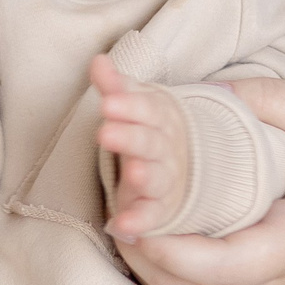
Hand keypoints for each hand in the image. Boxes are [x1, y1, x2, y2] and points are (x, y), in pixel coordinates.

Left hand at [93, 58, 191, 240]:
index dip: (130, 105)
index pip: (151, 109)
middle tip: (106, 131)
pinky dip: (140, 220)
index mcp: (165, 118)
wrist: (187, 167)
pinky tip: (121, 224)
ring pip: (157, 177)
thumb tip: (97, 60)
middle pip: (153, 142)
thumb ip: (116, 86)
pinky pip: (152, 215)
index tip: (108, 101)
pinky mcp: (162, 208)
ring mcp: (168, 179)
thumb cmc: (152, 130)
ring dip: (145, 175)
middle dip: (131, 137)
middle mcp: (170, 149)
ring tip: (131, 173)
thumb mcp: (135, 105)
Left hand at [118, 78, 284, 284]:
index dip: (175, 250)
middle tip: (112, 202)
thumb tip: (209, 90)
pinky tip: (143, 238)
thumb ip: (278, 100)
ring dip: (143, 266)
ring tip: (120, 214)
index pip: (231, 265)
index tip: (133, 217)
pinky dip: (158, 278)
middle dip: (142, 250)